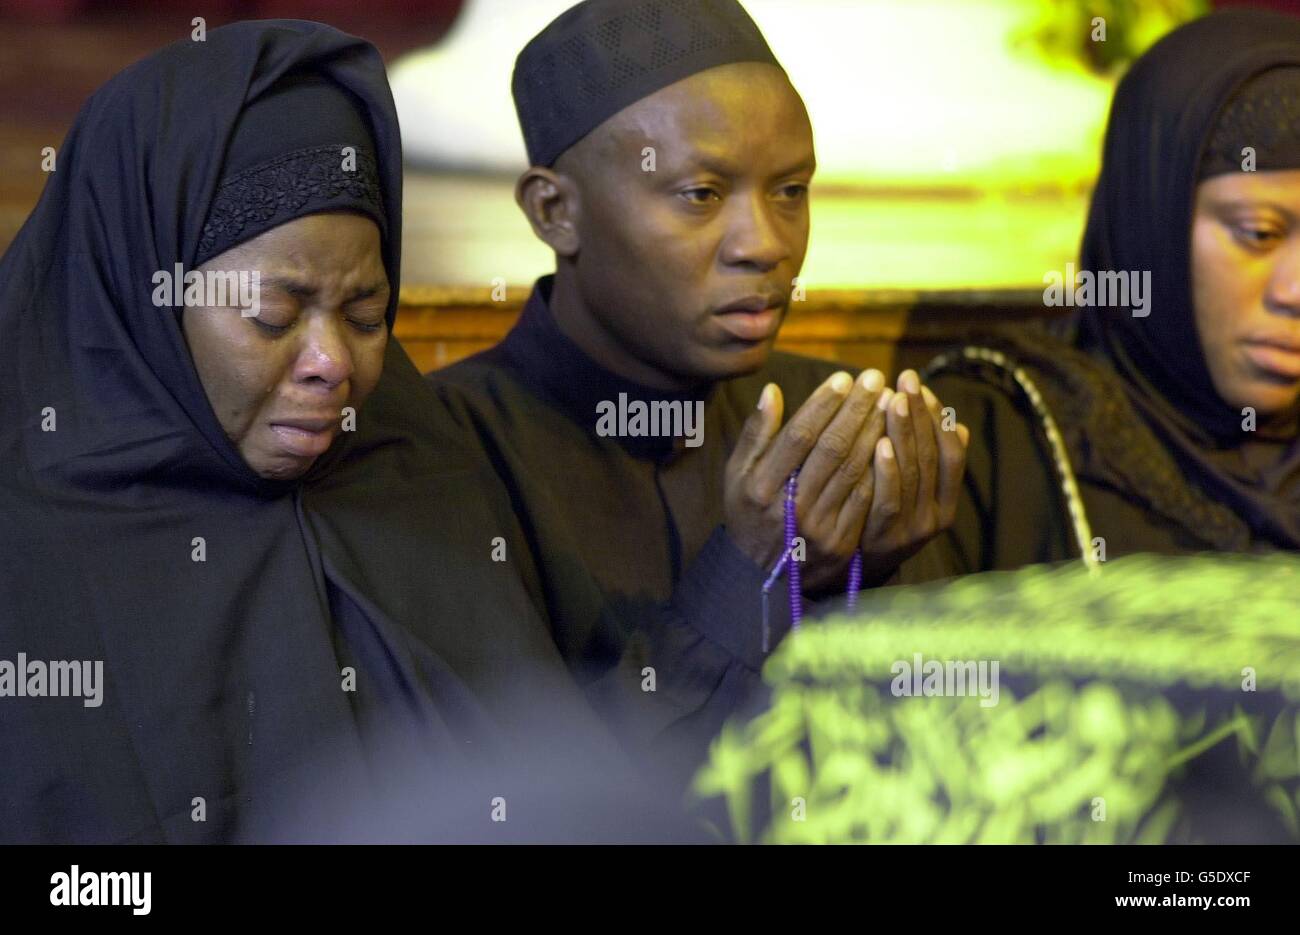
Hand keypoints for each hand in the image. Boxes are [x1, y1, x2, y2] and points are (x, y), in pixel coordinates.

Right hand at [725, 369, 886, 588]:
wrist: (760, 575)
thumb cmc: (748, 512)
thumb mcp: (736, 475)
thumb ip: (755, 434)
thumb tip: (771, 391)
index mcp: (761, 487)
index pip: (799, 435)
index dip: (824, 404)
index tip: (843, 377)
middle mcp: (790, 507)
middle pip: (832, 449)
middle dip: (856, 409)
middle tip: (874, 378)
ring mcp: (818, 527)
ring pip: (854, 470)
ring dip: (875, 431)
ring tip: (888, 402)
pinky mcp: (841, 542)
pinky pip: (867, 498)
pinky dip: (881, 467)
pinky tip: (893, 440)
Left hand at [858, 369, 968, 584]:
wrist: (850, 573)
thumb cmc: (881, 520)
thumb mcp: (913, 494)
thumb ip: (930, 463)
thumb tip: (961, 425)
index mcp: (946, 501)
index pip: (952, 453)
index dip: (939, 419)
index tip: (921, 386)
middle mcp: (935, 516)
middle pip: (932, 457)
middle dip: (919, 415)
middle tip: (904, 380)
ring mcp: (911, 529)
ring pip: (913, 474)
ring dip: (904, 434)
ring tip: (892, 400)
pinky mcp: (883, 539)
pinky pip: (888, 501)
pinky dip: (887, 471)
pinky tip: (878, 444)